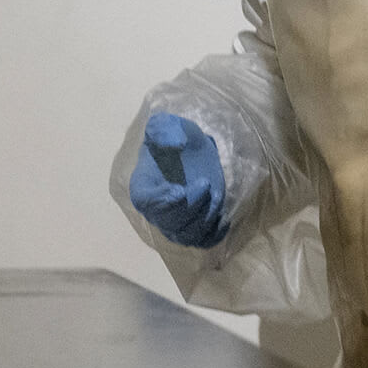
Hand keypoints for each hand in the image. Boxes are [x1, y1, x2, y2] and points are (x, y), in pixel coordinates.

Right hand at [129, 113, 227, 248]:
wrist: (191, 152)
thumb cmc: (176, 138)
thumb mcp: (168, 126)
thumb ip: (163, 129)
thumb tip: (174, 143)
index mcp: (143, 187)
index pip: (147, 202)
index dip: (161, 201)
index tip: (179, 191)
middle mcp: (156, 211)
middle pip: (169, 222)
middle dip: (191, 207)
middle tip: (206, 184)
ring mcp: (175, 222)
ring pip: (187, 235)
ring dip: (204, 220)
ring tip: (216, 195)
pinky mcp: (195, 227)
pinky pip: (203, 241)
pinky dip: (214, 235)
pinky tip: (224, 219)